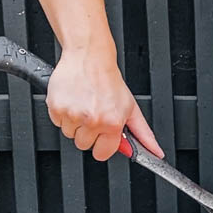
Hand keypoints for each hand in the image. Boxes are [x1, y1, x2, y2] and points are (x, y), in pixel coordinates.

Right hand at [46, 46, 162, 161]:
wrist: (90, 58)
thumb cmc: (109, 82)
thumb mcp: (131, 108)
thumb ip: (143, 134)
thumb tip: (155, 152)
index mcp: (112, 123)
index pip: (102, 153)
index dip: (102, 144)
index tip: (103, 135)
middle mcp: (92, 120)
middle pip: (84, 145)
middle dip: (88, 133)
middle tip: (94, 114)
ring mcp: (73, 114)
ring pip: (70, 134)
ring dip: (75, 123)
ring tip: (84, 105)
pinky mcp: (56, 107)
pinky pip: (57, 122)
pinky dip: (64, 114)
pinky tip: (74, 101)